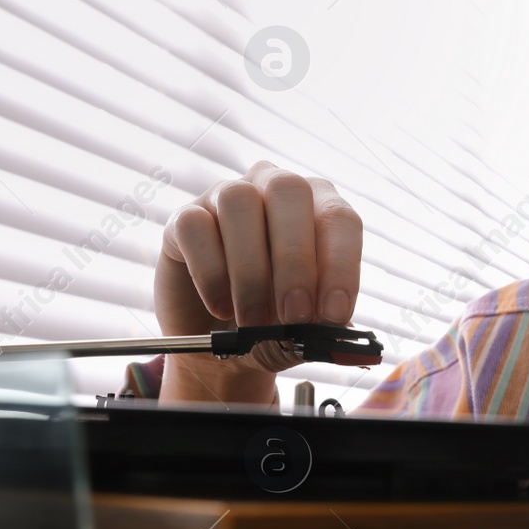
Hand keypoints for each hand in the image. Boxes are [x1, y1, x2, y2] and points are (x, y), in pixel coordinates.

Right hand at [155, 161, 362, 402]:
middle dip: (295, 259)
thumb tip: (345, 341)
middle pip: (287, 191)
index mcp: (317, 206)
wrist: (218, 341)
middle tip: (295, 315)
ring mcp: (224, 196)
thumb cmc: (272, 325)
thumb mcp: (304, 333)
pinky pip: (194, 226)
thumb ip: (324, 330)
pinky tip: (220, 306)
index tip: (335, 313)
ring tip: (254, 320)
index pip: (338, 217)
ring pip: (238, 202)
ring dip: (251, 269)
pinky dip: (210, 272)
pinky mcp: (182, 218)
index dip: (340, 264)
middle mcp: (272, 187)